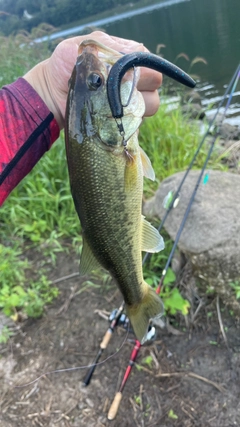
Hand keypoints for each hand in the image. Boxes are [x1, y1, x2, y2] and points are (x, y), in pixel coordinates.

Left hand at [24, 31, 161, 128]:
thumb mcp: (72, 51)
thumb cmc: (63, 68)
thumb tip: (117, 56)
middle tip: (115, 95)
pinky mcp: (126, 118)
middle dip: (138, 89)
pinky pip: (139, 121)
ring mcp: (132, 98)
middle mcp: (134, 76)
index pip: (148, 61)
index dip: (138, 71)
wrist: (53, 95)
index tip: (120, 79)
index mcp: (125, 54)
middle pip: (155, 82)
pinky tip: (109, 119)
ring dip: (134, 107)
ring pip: (151, 103)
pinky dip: (128, 122)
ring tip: (110, 108)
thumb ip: (95, 47)